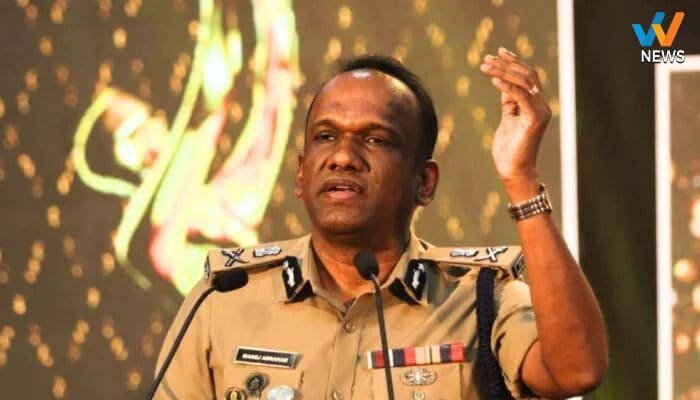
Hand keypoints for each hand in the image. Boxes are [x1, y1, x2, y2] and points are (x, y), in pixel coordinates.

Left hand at [479, 47, 550, 184]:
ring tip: (486, 66)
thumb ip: (509, 102)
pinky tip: (493, 80)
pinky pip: (521, 97)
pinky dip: (507, 86)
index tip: (497, 52)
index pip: (528, 76)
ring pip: (525, 82)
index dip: (514, 62)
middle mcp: (542, 105)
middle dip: (506, 64)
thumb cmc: (509, 149)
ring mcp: (540, 112)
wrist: (513, 171)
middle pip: (527, 75)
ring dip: (504, 71)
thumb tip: (502, 84)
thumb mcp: (507, 119)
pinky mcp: (534, 120)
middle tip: (486, 59)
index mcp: (536, 105)